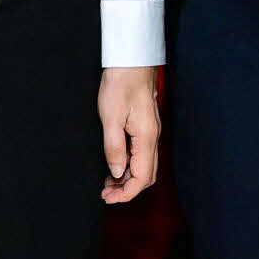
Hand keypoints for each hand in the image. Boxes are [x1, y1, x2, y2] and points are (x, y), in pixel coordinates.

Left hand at [98, 65, 161, 202]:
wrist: (131, 61)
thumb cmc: (120, 84)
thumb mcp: (110, 117)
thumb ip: (114, 147)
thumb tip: (117, 171)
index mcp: (146, 138)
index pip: (141, 177)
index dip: (126, 193)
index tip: (108, 198)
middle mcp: (153, 138)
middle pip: (147, 176)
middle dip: (127, 190)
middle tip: (106, 193)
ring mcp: (151, 132)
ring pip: (145, 166)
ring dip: (128, 179)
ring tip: (108, 182)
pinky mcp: (146, 127)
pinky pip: (142, 155)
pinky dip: (130, 166)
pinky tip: (116, 165)